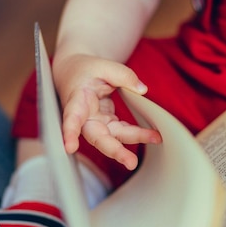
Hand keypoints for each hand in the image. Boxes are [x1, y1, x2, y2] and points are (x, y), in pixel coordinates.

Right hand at [53, 54, 161, 169]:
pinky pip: (122, 132)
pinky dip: (137, 134)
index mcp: (77, 100)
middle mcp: (84, 117)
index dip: (70, 132)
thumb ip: (123, 75)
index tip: (70, 147)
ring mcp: (96, 123)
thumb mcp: (103, 65)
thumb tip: (142, 90)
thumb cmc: (85, 69)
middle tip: (130, 162)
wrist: (75, 73)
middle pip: (97, 137)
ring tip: (155, 138)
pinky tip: (152, 135)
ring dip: (133, 141)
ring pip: (113, 138)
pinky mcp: (106, 124)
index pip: (72, 117)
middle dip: (114, 150)